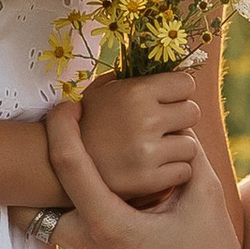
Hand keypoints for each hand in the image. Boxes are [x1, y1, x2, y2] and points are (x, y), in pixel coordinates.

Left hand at [46, 109, 249, 248]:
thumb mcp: (205, 202)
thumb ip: (189, 158)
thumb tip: (178, 125)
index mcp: (108, 224)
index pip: (68, 164)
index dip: (62, 127)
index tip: (67, 103)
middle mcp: (88, 245)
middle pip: (33, 203)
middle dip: (36, 168)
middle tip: (56, 143)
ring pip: (50, 221)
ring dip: (56, 192)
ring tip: (83, 164)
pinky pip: (70, 234)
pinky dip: (75, 210)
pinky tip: (108, 193)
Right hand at [75, 63, 205, 201]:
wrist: (57, 167)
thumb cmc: (84, 125)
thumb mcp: (101, 93)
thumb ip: (132, 80)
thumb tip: (164, 68)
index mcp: (136, 92)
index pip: (186, 84)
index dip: (177, 93)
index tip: (167, 102)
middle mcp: (145, 119)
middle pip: (192, 112)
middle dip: (179, 120)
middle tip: (160, 129)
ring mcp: (148, 152)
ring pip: (190, 145)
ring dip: (176, 148)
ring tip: (154, 151)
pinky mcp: (149, 180)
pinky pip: (183, 171)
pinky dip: (172, 172)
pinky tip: (152, 169)